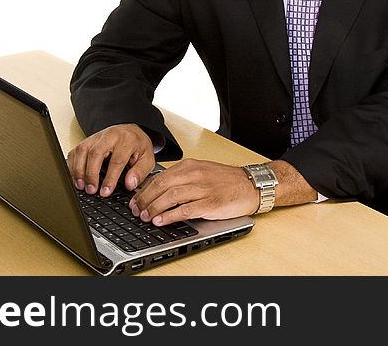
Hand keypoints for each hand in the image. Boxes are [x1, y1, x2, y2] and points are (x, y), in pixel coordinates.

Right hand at [66, 123, 155, 196]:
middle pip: (96, 153)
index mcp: (127, 140)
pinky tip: (75, 177)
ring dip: (79, 170)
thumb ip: (140, 172)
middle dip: (91, 174)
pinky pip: (76, 150)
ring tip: (81, 186)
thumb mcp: (147, 158)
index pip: (116, 160)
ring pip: (82, 150)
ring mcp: (96, 136)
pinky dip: (72, 164)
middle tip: (91, 190)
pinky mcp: (87, 139)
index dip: (110, 178)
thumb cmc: (138, 146)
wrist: (131, 131)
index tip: (105, 192)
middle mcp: (110, 135)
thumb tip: (129, 184)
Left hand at [129, 159, 257, 225]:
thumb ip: (183, 178)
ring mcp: (203, 188)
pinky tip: (161, 221)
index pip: (160, 176)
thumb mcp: (203, 171)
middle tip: (136, 210)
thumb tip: (160, 190)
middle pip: (161, 185)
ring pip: (170, 196)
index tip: (136, 200)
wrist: (251, 185)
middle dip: (145, 199)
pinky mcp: (210, 202)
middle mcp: (195, 174)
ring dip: (154, 208)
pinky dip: (170, 216)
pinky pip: (185, 209)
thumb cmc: (228, 180)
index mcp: (190, 166)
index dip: (144, 190)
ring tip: (145, 217)